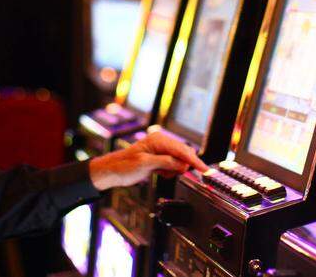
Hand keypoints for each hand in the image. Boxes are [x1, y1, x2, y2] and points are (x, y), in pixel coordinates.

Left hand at [88, 130, 208, 190]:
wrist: (111, 171)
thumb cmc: (123, 166)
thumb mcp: (146, 164)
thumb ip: (166, 162)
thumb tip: (182, 164)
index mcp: (158, 140)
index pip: (182, 150)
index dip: (194, 161)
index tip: (204, 170)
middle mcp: (161, 142)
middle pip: (183, 154)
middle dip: (182, 166)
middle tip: (172, 174)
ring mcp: (160, 150)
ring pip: (178, 161)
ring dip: (174, 170)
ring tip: (161, 173)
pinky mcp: (158, 158)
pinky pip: (172, 164)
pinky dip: (169, 171)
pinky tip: (159, 173)